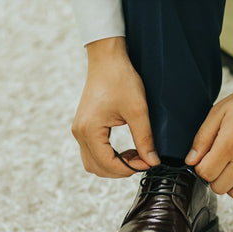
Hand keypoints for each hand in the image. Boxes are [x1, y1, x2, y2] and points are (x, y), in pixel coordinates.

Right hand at [71, 37, 159, 177]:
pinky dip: (108, 157)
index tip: (149, 162)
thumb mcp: (137, 110)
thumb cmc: (120, 79)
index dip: (130, 168)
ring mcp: (79, 130)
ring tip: (135, 155)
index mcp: (89, 130)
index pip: (108, 164)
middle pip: (97, 168)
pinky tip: (126, 150)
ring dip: (114, 165)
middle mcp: (79, 133)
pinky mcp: (83, 127)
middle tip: (143, 160)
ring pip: (93, 163)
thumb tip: (152, 161)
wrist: (107, 59)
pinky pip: (92, 152)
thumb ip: (145, 139)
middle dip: (121, 170)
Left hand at [185, 69, 232, 200]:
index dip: (201, 167)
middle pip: (219, 188)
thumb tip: (191, 161)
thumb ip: (202, 138)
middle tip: (219, 161)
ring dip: (231, 185)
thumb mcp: (219, 112)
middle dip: (214, 176)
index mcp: (229, 145)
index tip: (206, 157)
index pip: (205, 174)